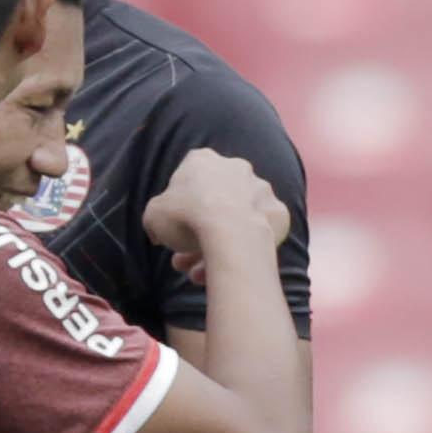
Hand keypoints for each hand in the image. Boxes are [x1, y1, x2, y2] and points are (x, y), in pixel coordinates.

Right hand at [142, 149, 288, 262]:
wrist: (231, 233)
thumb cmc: (185, 217)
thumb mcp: (152, 216)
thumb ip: (156, 217)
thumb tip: (160, 233)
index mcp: (203, 160)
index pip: (188, 174)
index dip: (178, 201)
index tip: (172, 222)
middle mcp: (236, 167)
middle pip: (215, 198)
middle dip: (199, 225)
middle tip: (184, 254)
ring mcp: (262, 189)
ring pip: (237, 217)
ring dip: (219, 240)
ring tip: (199, 272)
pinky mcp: (280, 212)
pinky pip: (258, 231)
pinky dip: (244, 246)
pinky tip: (227, 264)